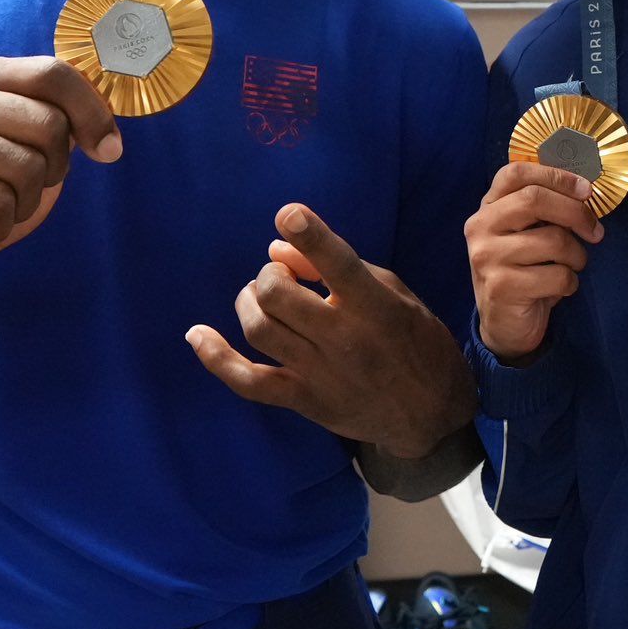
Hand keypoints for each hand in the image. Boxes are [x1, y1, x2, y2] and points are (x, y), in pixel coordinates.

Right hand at [0, 56, 119, 297]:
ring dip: (22, 205)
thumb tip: (108, 139)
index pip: (53, 74)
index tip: (109, 150)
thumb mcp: (33, 151)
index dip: (92, 114)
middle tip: (21, 189)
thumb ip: (62, 126)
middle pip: (47, 125)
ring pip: (24, 169)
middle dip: (52, 171)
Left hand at [186, 205, 474, 457]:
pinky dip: (217, 357)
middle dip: (269, 276)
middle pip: (279, 296)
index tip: (288, 213)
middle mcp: (345, 339)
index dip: (311, 236)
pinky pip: (249, 381)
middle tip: (279, 278)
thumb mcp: (393, 293)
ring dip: (248, 302)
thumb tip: (276, 249)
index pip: (339, 265)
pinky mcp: (304, 401)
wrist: (430, 414)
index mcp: (376, 307)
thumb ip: (335, 269)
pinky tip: (197, 335)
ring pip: (260, 330)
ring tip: (258, 298)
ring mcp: (321, 374)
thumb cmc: (416, 341)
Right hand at [465, 162, 604, 363]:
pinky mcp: (502, 286)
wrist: (503, 325)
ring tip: (571, 267)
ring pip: (553, 240)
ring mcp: (488, 257)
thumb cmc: (524, 272)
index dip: (555, 175)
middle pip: (535, 199)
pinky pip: (557, 275)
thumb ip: (544, 211)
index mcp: (487, 208)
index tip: (586, 190)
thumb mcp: (527, 235)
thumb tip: (584, 190)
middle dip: (576, 213)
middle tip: (595, 231)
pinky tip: (558, 289)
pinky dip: (570, 283)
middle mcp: (480, 227)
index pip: (515, 173)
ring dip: (577, 256)